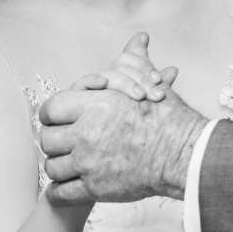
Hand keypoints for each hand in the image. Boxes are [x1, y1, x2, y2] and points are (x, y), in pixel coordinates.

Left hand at [36, 34, 208, 204]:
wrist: (185, 154)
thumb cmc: (170, 119)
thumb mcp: (150, 83)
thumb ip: (134, 61)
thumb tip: (138, 39)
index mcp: (93, 106)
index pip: (50, 109)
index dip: (51, 115)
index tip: (58, 120)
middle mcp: (86, 134)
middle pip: (47, 139)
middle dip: (54, 141)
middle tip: (63, 144)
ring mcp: (89, 164)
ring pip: (53, 167)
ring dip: (59, 166)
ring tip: (68, 165)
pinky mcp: (95, 189)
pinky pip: (62, 193)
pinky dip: (60, 192)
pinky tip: (67, 187)